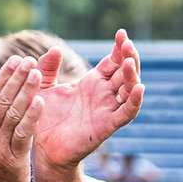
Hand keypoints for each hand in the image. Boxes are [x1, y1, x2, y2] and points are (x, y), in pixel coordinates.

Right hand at [0, 56, 44, 181]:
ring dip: (25, 91)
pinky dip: (31, 117)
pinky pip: (22, 134)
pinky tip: (40, 102)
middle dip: (16, 78)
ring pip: (12, 114)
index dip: (3, 76)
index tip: (16, 60)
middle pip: (1, 101)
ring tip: (37, 73)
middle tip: (29, 60)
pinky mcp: (12, 159)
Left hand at [33, 29, 143, 169]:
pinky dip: (135, 101)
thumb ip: (47, 68)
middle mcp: (104, 94)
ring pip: (129, 89)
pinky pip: (127, 112)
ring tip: (128, 61)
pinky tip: (139, 87)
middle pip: (125, 72)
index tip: (121, 33)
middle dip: (128, 57)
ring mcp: (108, 109)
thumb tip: (56, 49)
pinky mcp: (108, 125)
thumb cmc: (44, 118)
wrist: (43, 148)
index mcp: (92, 83)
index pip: (112, 61)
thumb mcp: (42, 87)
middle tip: (126, 43)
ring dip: (132, 75)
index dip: (118, 48)